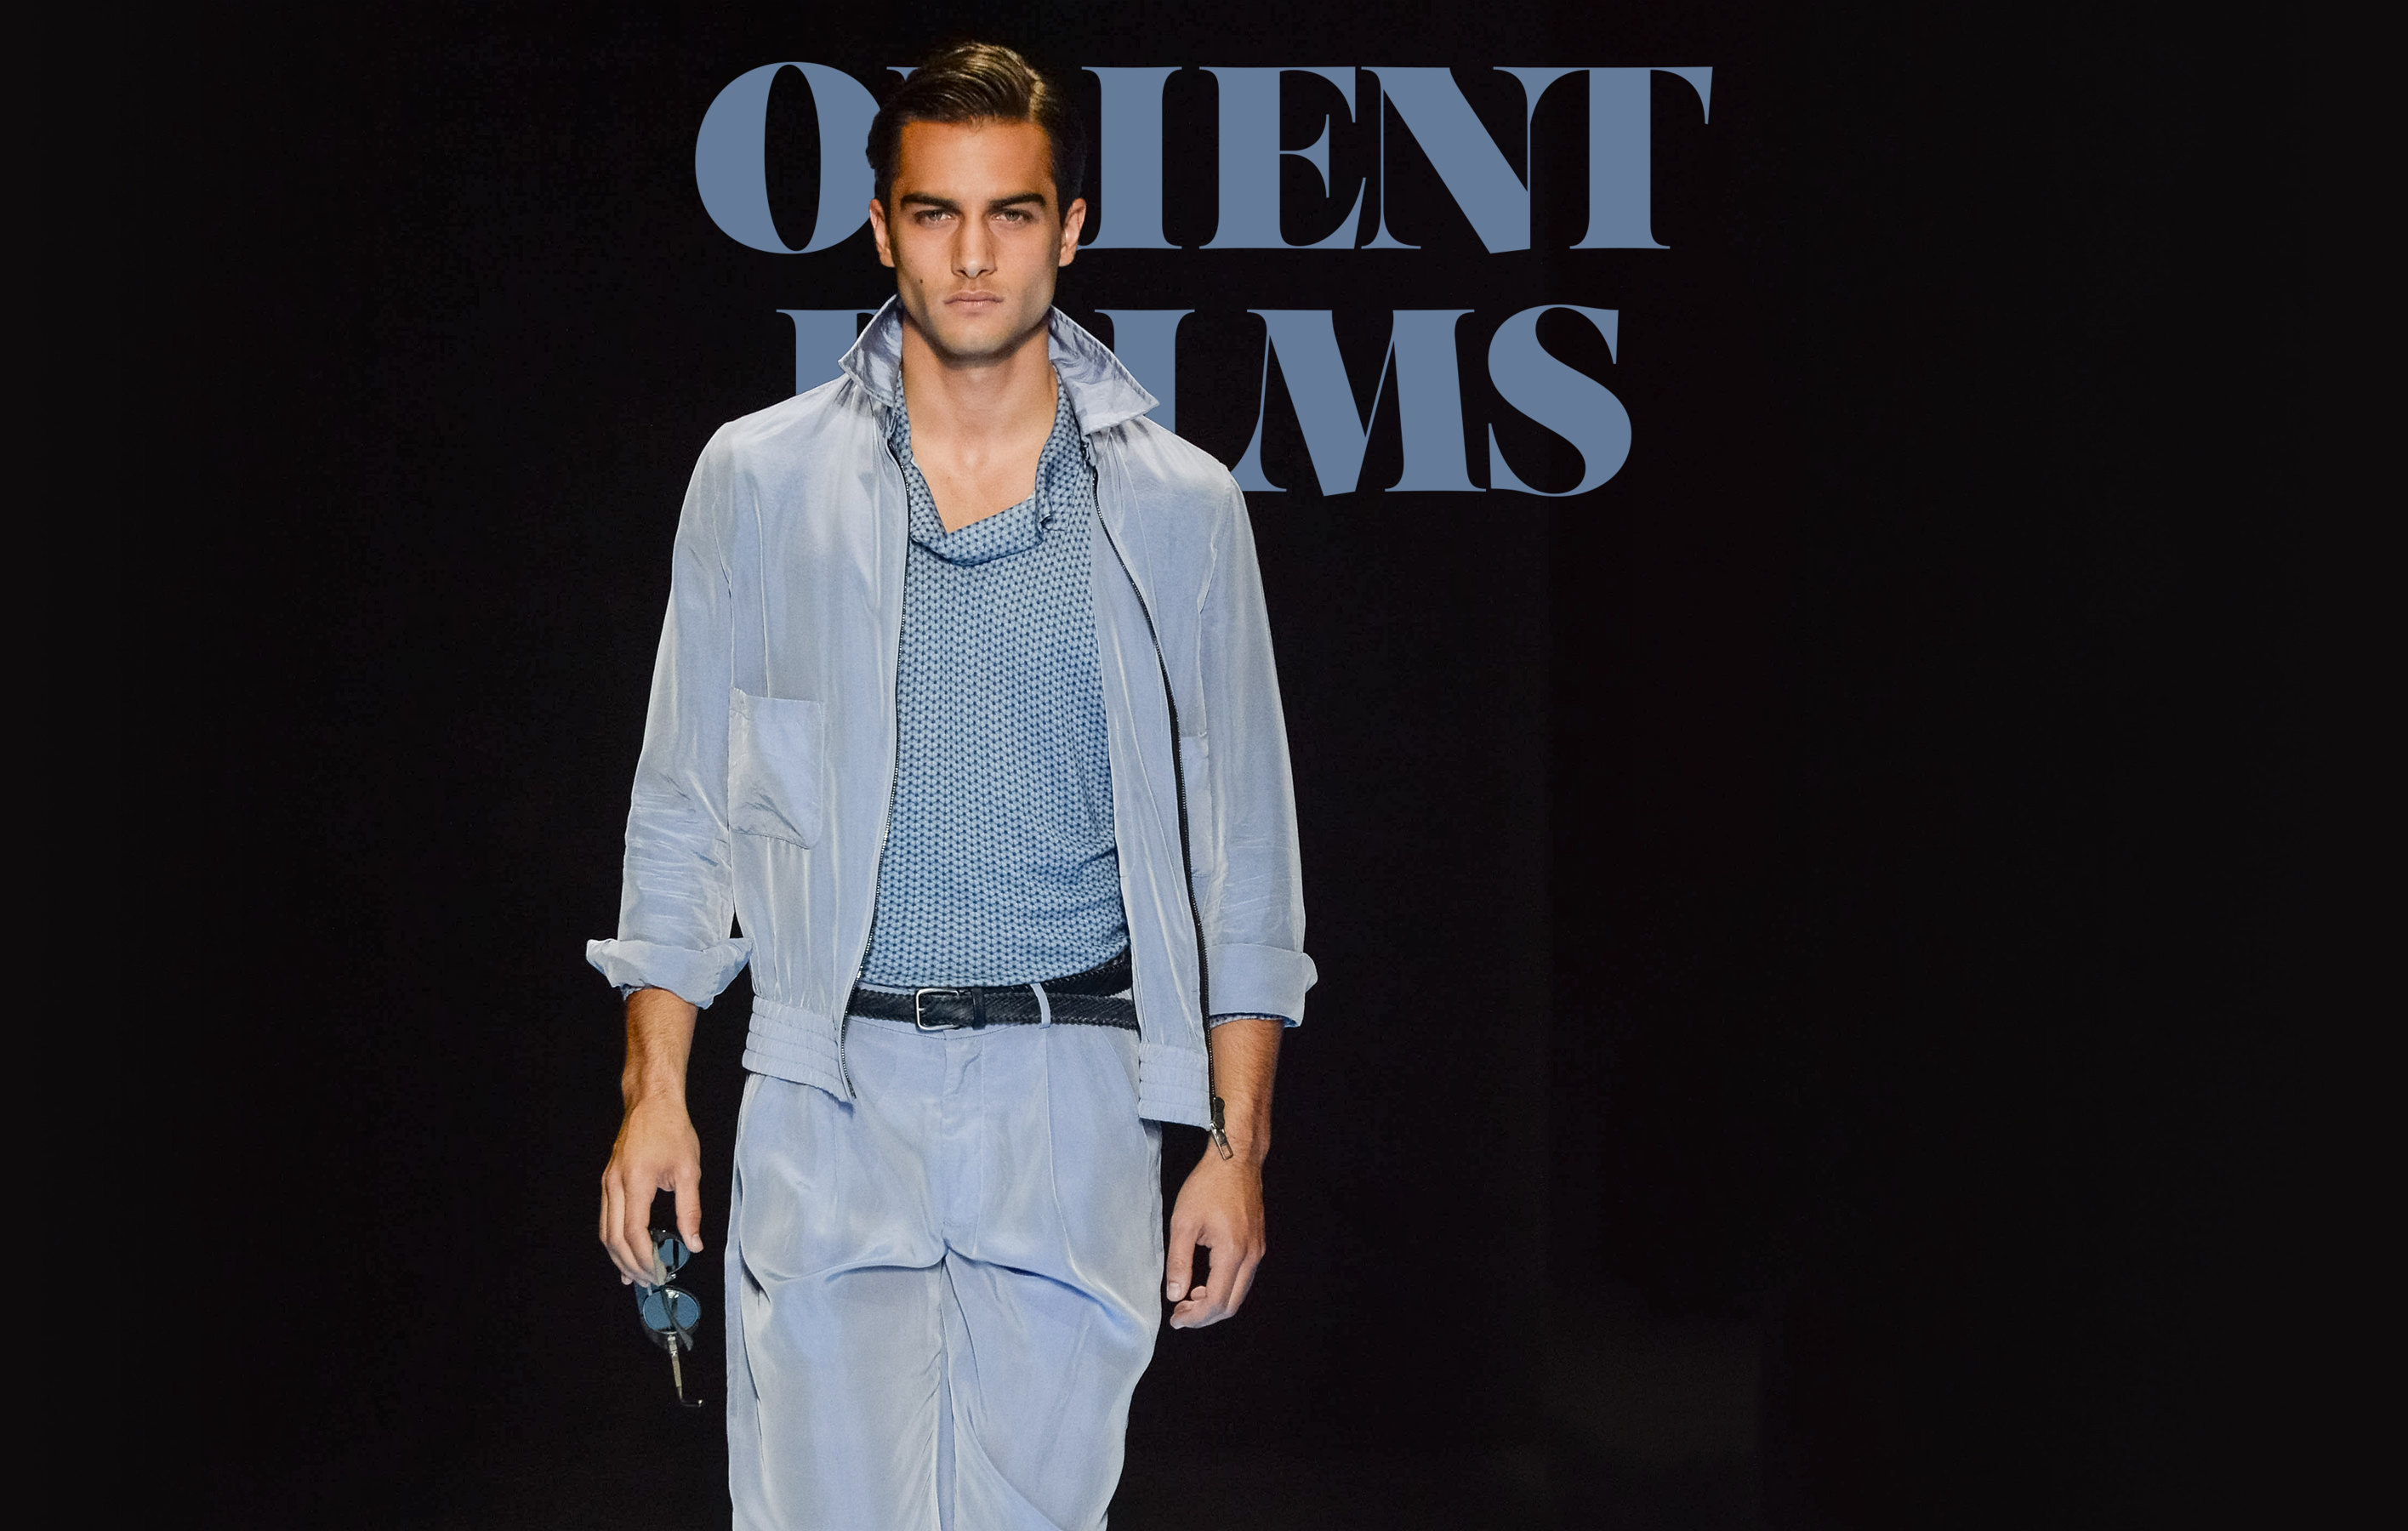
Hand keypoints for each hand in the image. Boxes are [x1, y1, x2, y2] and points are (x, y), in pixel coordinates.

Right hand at [599, 1091, 702, 1285]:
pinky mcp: (608, 1181)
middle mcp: (615, 1185)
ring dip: (619, 1256)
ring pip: (605, 1231)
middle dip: (630, 1264)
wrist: (651, 1102)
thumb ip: (690, 1211)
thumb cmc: (672, 1130)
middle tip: (648, 1281)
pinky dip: (614, 1240)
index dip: (644, 1258)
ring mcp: (607, 1183)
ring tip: (636, 1275)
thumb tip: (693, 1245)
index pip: (633, 1232)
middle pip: (614, 1238)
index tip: (658, 1273)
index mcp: (636, 1182)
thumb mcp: (689, 1170)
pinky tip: (624, 1252)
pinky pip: (606, 1218)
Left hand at [1164, 1146, 1265, 1327]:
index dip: (1195, 1316)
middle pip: (1232, 1304)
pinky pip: (1243, 1277)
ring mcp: (1258, 1250)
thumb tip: (1174, 1295)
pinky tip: (1204, 1281)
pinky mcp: (1257, 1243)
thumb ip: (1178, 1262)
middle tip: (1181, 1312)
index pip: (1217, 1301)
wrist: (1235, 1159)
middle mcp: (1251, 1256)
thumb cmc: (1207, 1186)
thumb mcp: (1183, 1222)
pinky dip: (1224, 1287)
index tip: (1175, 1318)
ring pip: (1239, 1292)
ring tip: (1188, 1297)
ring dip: (1215, 1302)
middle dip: (1205, 1315)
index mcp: (1232, 1253)